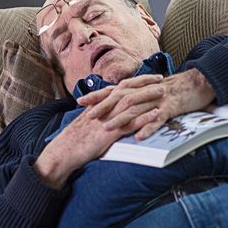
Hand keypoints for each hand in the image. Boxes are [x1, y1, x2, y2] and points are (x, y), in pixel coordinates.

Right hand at [33, 74, 164, 188]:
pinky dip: (144, 117)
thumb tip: (109, 108)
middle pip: (127, 90)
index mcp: (100, 103)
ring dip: (147, 96)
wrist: (64, 150)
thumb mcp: (88, 120)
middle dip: (145, 83)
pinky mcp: (109, 133)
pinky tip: (156, 114)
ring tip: (163, 92)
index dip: (137, 80)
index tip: (150, 77)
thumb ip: (100, 111)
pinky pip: (130, 123)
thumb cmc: (75, 138)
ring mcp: (107, 119)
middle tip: (161, 79)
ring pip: (130, 103)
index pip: (121, 87)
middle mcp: (104, 108)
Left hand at [79, 68, 215, 140]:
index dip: (97, 95)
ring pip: (136, 109)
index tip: (80, 101)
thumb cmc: (176, 89)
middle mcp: (145, 91)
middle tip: (88, 117)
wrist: (200, 82)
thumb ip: (137, 97)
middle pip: (120, 98)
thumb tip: (120, 104)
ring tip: (108, 129)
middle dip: (103, 107)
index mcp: (140, 87)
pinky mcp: (171, 107)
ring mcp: (158, 99)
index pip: (113, 90)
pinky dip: (148, 127)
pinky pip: (158, 118)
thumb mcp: (152, 91)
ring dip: (121, 119)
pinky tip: (139, 136)